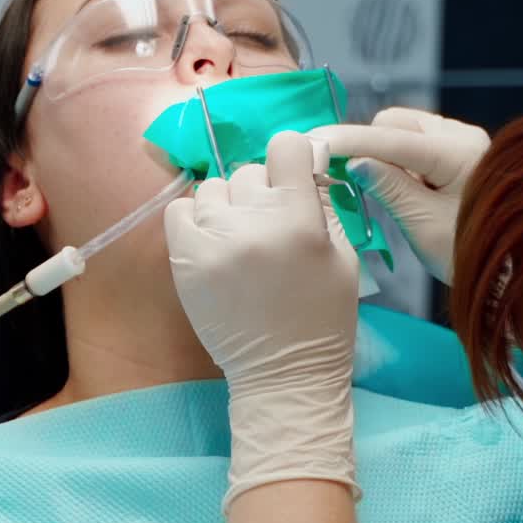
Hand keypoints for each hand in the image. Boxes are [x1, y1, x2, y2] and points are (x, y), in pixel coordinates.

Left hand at [164, 131, 360, 507]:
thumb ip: (322, 205)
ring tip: (240, 239)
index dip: (290, 159)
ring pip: (214, 187)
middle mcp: (253, 223)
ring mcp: (214, 240)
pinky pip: (180, 209)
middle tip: (268, 227)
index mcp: (300, 220)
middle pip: (249, 170)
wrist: (282, 374)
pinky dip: (194, 219)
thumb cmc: (321, 317)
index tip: (290, 176)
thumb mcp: (343, 257)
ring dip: (227, 206)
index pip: (286, 147)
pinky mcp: (184, 258)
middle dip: (261, 192)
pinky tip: (213, 242)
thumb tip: (303, 158)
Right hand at [311, 107, 488, 283]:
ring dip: (382, 152)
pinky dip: (398, 159)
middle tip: (348, 178)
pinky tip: (398, 186)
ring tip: (380, 188)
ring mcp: (463, 141)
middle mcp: (462, 136)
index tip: (313, 142)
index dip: (348, 140)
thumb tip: (354, 162)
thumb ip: (388, 187)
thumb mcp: (422, 225)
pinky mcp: (460, 151)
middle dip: (367, 146)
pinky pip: (416, 142)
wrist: (514, 270)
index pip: (390, 139)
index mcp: (457, 153)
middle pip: (394, 124)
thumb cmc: (470, 253)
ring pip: (403, 129)